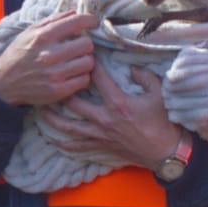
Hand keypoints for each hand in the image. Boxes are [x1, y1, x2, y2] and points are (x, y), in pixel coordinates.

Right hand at [0, 12, 96, 105]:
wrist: (4, 83)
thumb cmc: (19, 54)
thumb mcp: (30, 32)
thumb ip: (53, 20)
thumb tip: (75, 12)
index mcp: (43, 36)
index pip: (77, 22)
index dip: (90, 20)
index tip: (92, 22)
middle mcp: (50, 54)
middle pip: (87, 44)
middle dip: (84, 44)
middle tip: (78, 47)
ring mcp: (55, 74)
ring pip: (89, 63)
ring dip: (84, 61)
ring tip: (75, 61)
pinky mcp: (58, 91)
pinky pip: (84, 80)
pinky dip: (81, 76)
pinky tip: (72, 74)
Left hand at [49, 64, 181, 169]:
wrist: (166, 152)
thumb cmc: (164, 122)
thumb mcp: (158, 93)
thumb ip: (144, 77)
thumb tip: (130, 67)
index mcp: (118, 103)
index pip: (98, 79)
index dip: (89, 65)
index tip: (82, 55)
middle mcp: (104, 118)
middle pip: (74, 104)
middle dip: (60, 92)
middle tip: (49, 82)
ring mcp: (101, 135)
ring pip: (69, 127)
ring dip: (53, 120)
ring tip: (41, 111)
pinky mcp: (101, 147)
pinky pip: (78, 146)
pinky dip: (64, 144)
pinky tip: (54, 140)